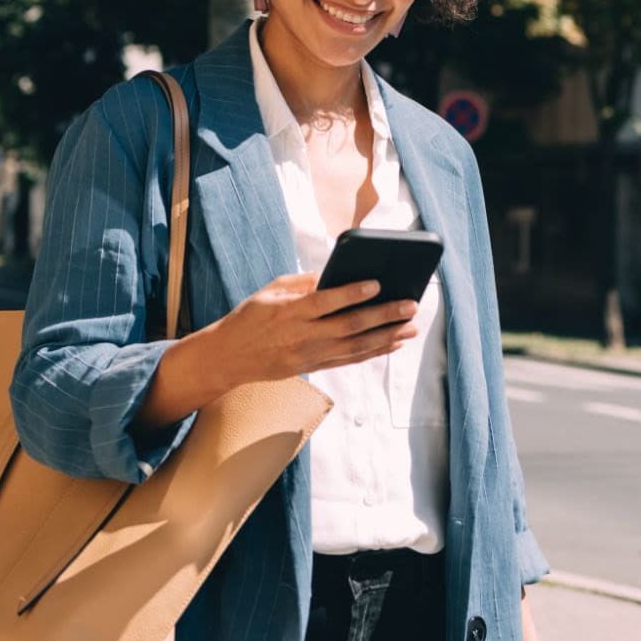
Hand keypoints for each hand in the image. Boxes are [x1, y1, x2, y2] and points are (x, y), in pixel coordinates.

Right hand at [204, 272, 419, 384]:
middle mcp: (302, 336)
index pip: (325, 302)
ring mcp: (310, 355)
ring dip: (387, 337)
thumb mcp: (270, 291)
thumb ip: (303, 282)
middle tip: (410, 305)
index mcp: (289, 312)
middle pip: (349, 327)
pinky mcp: (314, 367)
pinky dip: (374, 352)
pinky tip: (392, 343)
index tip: (377, 283)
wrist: (229, 357)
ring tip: (411, 327)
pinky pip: (349, 360)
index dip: (351, 293)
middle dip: (383, 316)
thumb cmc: (250, 317)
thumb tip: (334, 274)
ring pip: (355, 347)